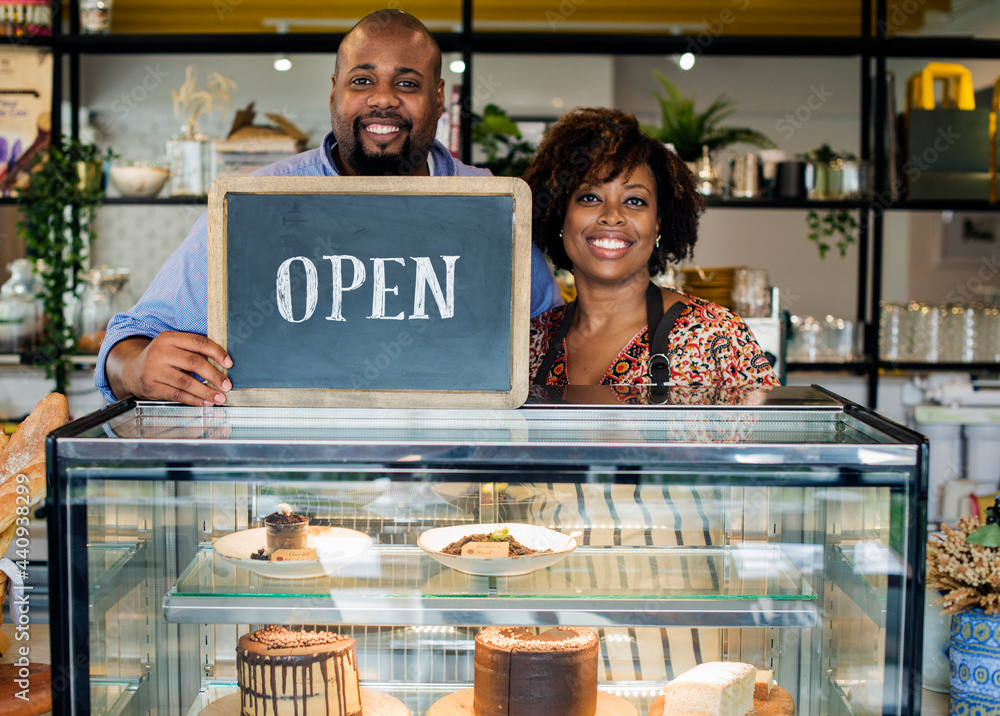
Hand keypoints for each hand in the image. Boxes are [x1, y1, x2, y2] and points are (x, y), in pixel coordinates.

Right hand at [106, 332, 233, 406]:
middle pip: (194, 362)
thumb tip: (223, 363)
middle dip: (214, 375)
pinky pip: (178, 395)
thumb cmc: (161, 358)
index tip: (229, 363)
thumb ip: (193, 350)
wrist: (131, 370)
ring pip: (186, 382)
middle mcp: (160, 352)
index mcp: (168, 338)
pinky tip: (206, 402)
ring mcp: (154, 370)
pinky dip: (195, 400)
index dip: (216, 352)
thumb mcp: (172, 346)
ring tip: (220, 397)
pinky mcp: (151, 387)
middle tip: (227, 385)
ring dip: (206, 392)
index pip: (198, 342)